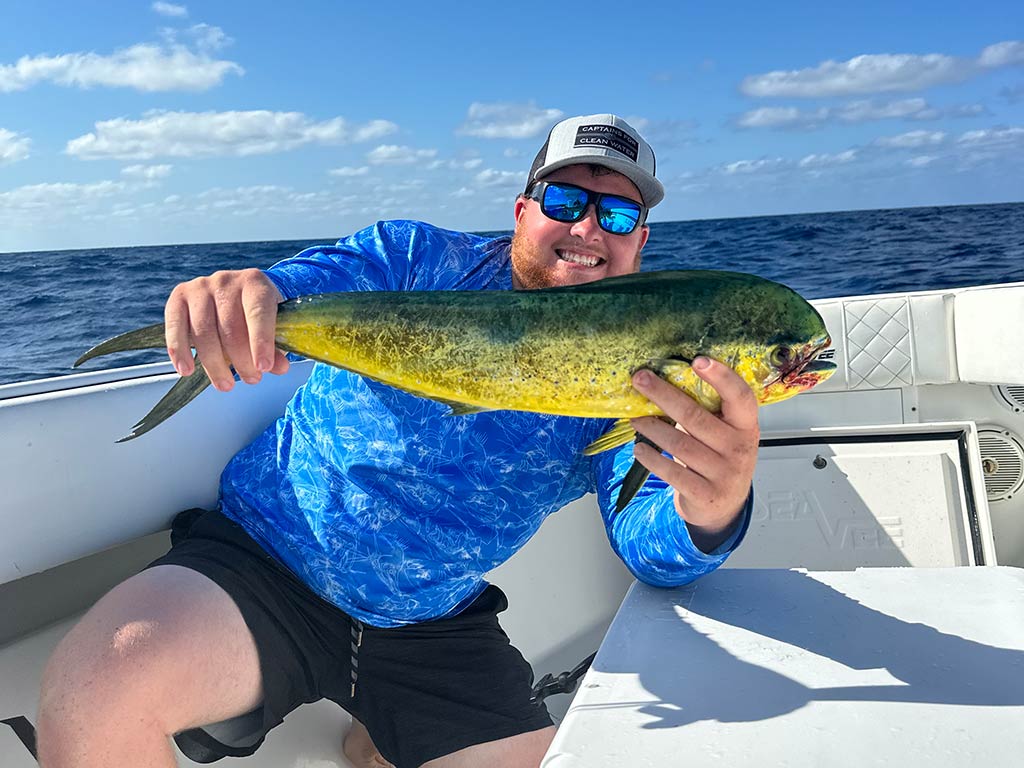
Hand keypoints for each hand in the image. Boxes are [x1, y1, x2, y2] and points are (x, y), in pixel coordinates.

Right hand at [164, 268, 287, 390]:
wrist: (236, 291)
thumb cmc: (256, 312)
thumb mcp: (273, 324)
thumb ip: (276, 346)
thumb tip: (279, 368)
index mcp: (254, 283)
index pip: (258, 312)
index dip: (261, 341)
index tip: (263, 367)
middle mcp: (225, 281)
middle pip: (230, 326)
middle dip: (241, 359)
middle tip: (252, 379)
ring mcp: (200, 287)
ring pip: (204, 330)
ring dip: (214, 364)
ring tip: (226, 384)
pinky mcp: (178, 297)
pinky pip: (175, 326)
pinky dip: (179, 351)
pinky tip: (186, 370)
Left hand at [629, 357, 759, 550]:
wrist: (724, 506)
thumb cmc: (719, 457)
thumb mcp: (724, 433)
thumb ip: (706, 411)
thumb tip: (664, 380)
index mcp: (745, 425)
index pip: (740, 396)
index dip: (721, 377)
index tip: (697, 360)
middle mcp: (738, 448)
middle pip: (696, 416)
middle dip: (664, 394)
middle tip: (641, 379)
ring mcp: (723, 473)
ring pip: (680, 443)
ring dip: (652, 427)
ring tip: (635, 418)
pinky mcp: (705, 494)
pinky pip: (672, 472)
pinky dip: (652, 458)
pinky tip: (639, 448)